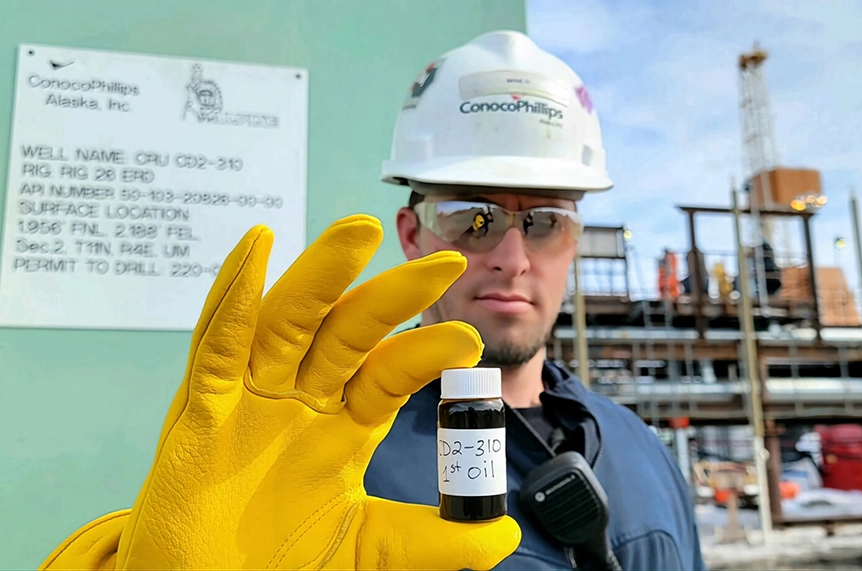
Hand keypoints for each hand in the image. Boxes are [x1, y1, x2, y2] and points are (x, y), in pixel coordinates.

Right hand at [67, 215, 519, 568]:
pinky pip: (215, 346)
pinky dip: (232, 296)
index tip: (468, 342)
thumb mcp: (371, 550)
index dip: (425, 353)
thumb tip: (504, 535)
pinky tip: (256, 248)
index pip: (390, 373)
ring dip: (320, 274)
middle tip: (445, 263)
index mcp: (343, 425)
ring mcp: (250, 399)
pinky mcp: (199, 410)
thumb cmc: (278, 564)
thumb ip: (435, 543)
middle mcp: (301, 400)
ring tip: (357, 232)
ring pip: (288, 322)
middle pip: (349, 332)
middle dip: (392, 296)